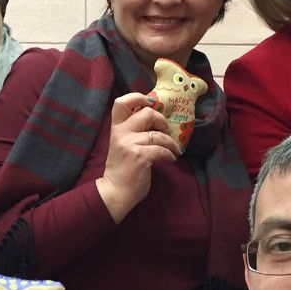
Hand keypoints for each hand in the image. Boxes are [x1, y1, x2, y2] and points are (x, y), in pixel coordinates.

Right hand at [95, 92, 180, 223]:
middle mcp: (121, 133)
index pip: (121, 103)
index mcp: (116, 129)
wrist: (115, 192)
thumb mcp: (123, 146)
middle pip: (146, 113)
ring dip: (171, 143)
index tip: (150, 103)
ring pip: (158, 134)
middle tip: (165, 132)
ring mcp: (130, 144)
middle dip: (162, 121)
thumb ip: (133, 132)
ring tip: (175, 150)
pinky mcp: (140, 157)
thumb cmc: (122, 170)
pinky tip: (171, 159)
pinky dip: (170, 154)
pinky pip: (162, 149)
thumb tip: (155, 123)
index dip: (137, 97)